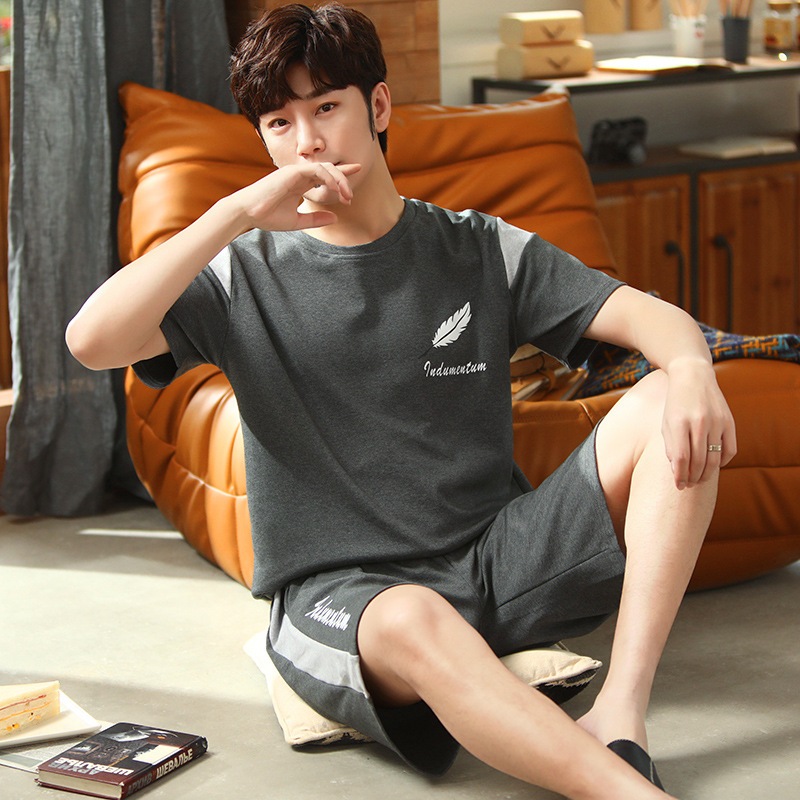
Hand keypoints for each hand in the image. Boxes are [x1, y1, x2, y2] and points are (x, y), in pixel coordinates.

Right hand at [230, 162, 361, 233]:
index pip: (324, 175)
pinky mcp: (292, 171)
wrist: (248, 213)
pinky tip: (335, 189)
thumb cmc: (267, 216)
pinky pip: (317, 170)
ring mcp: (296, 171)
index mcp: (300, 183)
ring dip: (339, 180)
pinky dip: (329, 178)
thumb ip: (316, 219)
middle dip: (344, 177)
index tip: (356, 172)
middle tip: (351, 195)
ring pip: (325, 168)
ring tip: (347, 196)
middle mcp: (299, 175)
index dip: (341, 174)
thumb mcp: (297, 221)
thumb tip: (335, 218)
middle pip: (328, 169)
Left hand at [661, 358, 736, 488]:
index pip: (681, 458)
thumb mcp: (667, 423)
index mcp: (679, 422)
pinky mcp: (730, 421)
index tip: (679, 486)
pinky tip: (714, 465)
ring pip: (715, 458)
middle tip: (689, 485)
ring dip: (707, 474)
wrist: (693, 377)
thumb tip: (678, 472)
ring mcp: (717, 422)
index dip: (680, 476)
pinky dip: (722, 462)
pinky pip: (730, 450)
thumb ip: (671, 446)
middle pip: (699, 461)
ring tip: (699, 480)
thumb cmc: (676, 404)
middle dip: (693, 478)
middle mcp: (700, 422)